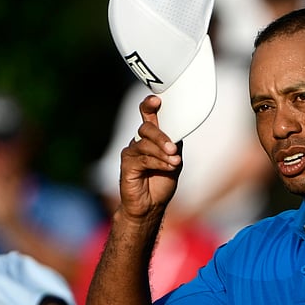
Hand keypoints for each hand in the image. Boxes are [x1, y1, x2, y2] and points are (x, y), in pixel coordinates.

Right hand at [119, 95, 183, 221]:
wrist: (151, 205)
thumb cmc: (162, 181)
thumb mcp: (174, 160)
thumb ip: (174, 145)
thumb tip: (177, 135)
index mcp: (151, 137)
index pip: (148, 115)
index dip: (150, 105)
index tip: (156, 100)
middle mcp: (139, 141)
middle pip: (147, 128)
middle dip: (161, 136)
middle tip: (173, 148)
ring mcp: (131, 152)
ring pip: (146, 144)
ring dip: (163, 153)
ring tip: (174, 161)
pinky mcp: (127, 165)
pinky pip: (143, 159)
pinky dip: (159, 162)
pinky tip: (169, 166)